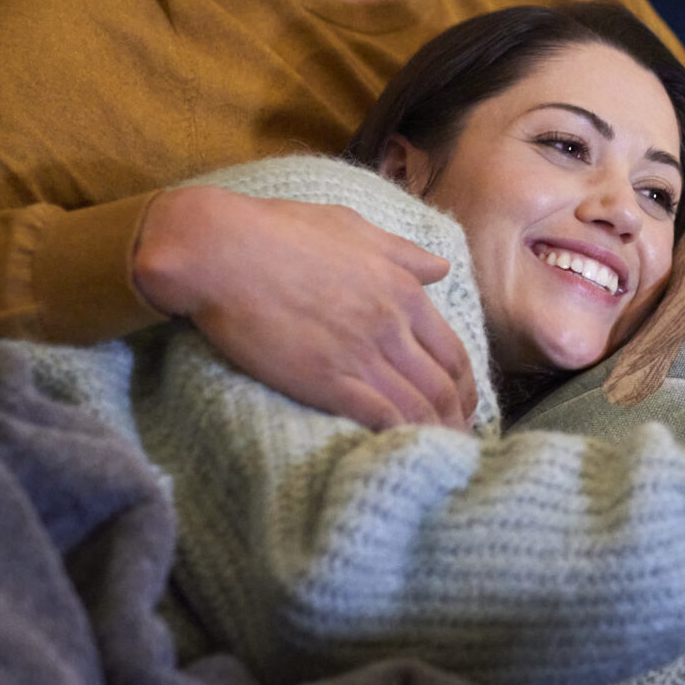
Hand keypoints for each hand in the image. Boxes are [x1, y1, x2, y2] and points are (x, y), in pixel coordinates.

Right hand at [133, 186, 478, 429]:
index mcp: (403, 290)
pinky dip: (399, 438)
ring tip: (437, 456)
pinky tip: (401, 452)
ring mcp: (361, 353)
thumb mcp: (351, 228)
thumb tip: (440, 268)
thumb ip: (400, 253)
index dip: (464, 387)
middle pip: (442, 386)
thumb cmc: (278, 231)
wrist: (220, 250)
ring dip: (434, 435)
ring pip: (418, 407)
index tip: (462, 406)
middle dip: (456, 419)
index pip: (452, 352)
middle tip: (456, 441)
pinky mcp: (326, 380)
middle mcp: (392, 324)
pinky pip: (380, 417)